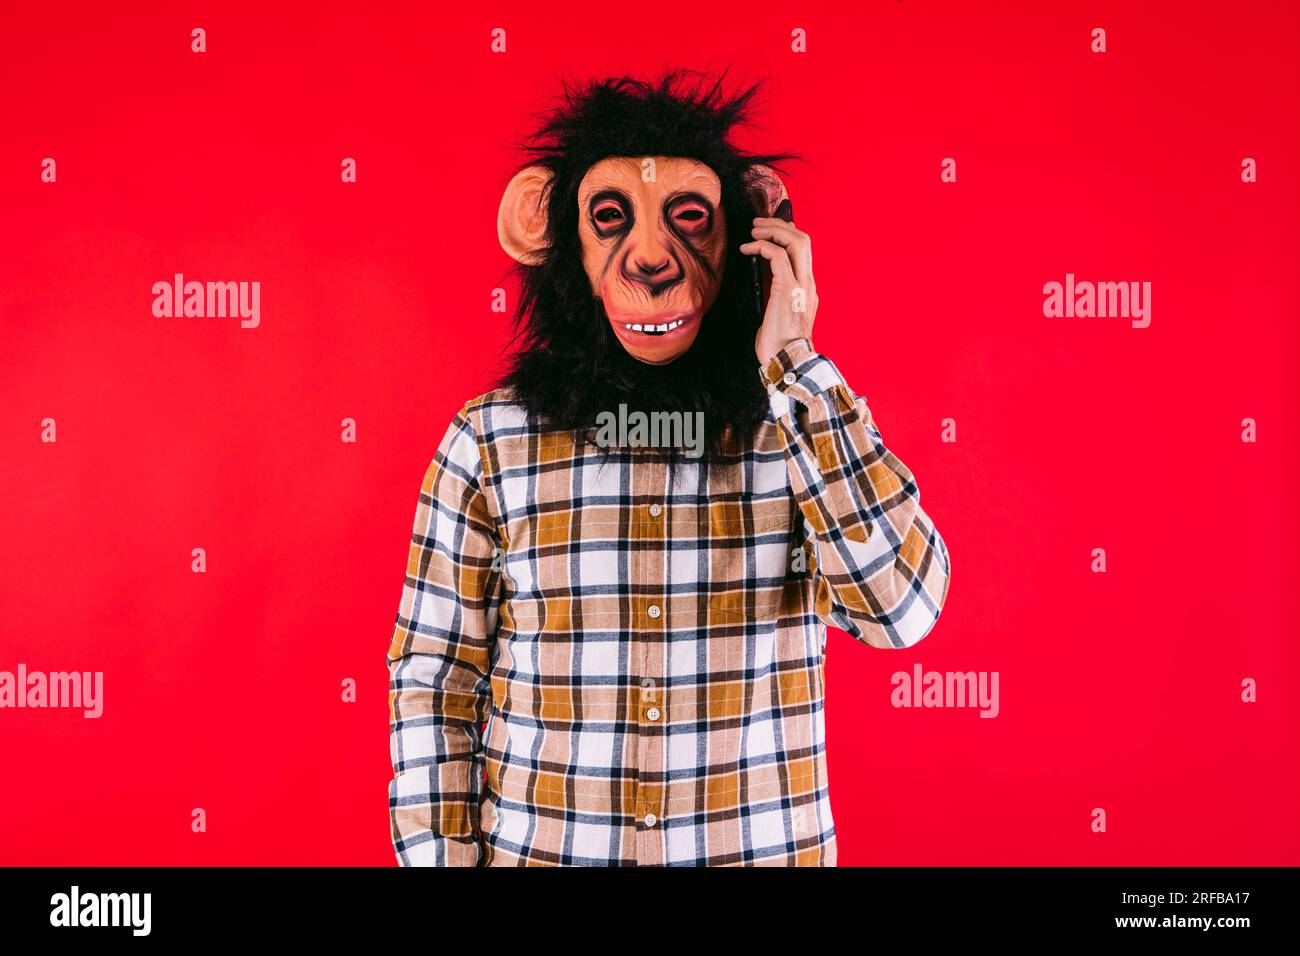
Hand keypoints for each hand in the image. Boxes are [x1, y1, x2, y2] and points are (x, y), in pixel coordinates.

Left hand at [740, 216, 818, 366]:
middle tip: (758, 223)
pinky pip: (778, 255)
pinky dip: (762, 246)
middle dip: (780, 225)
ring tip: (753, 230)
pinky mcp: (788, 288)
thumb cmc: (779, 345)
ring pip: (795, 241)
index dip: (789, 234)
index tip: (772, 228)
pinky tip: (747, 248)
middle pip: (803, 240)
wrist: (787, 361)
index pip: (804, 251)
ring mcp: (801, 285)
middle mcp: (808, 283)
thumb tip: (765, 285)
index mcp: (808, 290)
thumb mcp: (779, 315)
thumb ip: (777, 297)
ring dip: (772, 230)